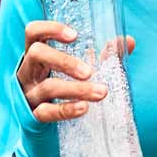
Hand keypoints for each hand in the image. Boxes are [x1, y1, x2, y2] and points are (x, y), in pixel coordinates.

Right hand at [15, 21, 133, 122]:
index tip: (75, 35)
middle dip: (65, 61)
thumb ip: (103, 55)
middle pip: (37, 54)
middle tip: (90, 72)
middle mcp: (28, 71)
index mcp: (37, 55)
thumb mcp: (78, 69)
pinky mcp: (32, 116)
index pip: (33, 32)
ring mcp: (28, 94)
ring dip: (76, 89)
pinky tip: (84, 108)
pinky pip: (45, 112)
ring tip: (101, 93)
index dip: (50, 29)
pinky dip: (66, 109)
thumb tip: (129, 41)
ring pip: (47, 87)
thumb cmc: (63, 86)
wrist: (42, 128)